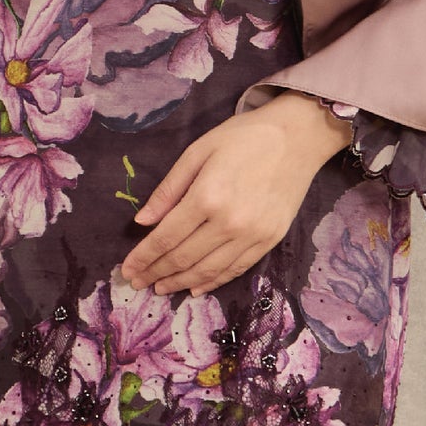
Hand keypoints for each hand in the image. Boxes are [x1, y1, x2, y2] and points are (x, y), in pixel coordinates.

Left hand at [118, 94, 352, 295]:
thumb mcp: (198, 151)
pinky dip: (213, 282)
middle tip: (138, 283)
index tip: (127, 270)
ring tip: (161, 288)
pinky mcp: (270, 240)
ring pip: (208, 270)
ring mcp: (253, 235)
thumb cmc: (244, 137)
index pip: (166, 237)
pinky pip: (236, 269)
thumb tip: (142, 222)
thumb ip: (169, 189)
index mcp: (207, 196)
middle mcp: (229, 222)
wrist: (298, 136)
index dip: (144, 257)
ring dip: (180, 283)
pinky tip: (195, 288)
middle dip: (156, 273)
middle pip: (184, 258)